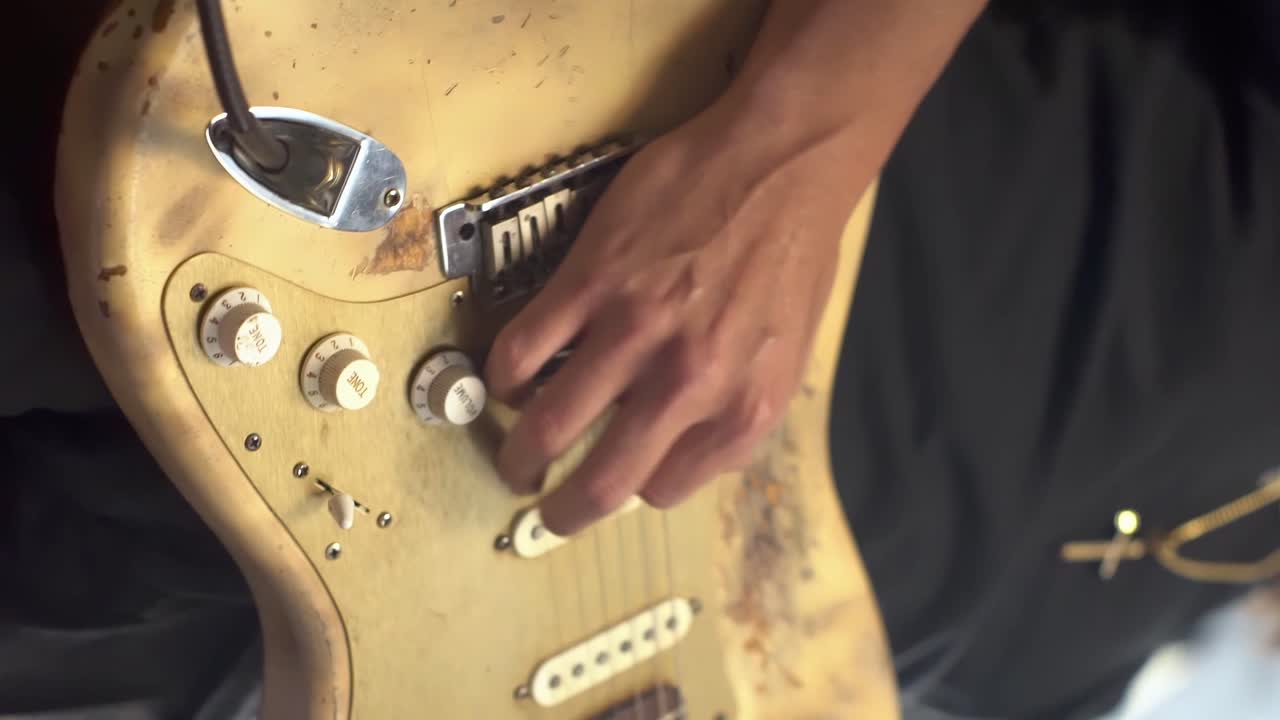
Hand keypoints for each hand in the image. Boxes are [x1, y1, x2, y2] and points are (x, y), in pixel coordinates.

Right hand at [484, 94, 868, 535]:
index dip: (633, 484)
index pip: (664, 490)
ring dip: (520, 453)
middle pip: (601, 484)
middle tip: (542, 509)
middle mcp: (689, 385)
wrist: (782, 161)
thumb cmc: (792, 252)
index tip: (616, 473)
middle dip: (562, 512)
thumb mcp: (786, 356)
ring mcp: (635, 333)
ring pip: (551, 425)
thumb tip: (689, 447)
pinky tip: (509, 378)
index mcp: (743, 412)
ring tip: (512, 456)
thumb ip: (735, 410)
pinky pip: (525, 351)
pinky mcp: (592, 283)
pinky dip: (506, 376)